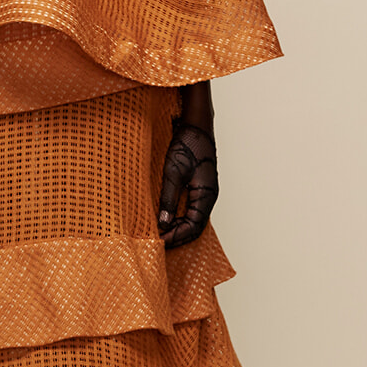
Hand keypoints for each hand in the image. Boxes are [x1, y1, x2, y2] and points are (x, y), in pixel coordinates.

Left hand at [157, 117, 218, 250]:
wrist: (196, 124)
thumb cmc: (188, 144)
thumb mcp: (174, 172)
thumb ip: (168, 198)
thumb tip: (163, 222)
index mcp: (206, 195)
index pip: (193, 227)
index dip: (176, 236)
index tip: (159, 241)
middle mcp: (208, 197)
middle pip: (195, 227)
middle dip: (178, 236)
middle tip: (158, 241)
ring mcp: (205, 192)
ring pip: (193, 220)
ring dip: (178, 228)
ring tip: (160, 232)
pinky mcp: (199, 187)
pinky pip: (191, 209)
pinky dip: (179, 217)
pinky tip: (166, 217)